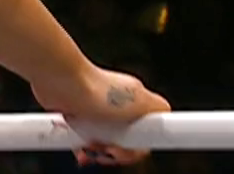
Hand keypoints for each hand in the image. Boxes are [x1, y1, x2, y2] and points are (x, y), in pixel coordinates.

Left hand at [32, 64, 170, 165]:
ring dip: (97, 152)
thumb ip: (160, 109)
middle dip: (115, 152)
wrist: (62, 82)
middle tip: (105, 149)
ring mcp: (96, 112)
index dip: (137, 148)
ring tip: (88, 148)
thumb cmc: (97, 89)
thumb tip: (170, 119)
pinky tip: (78, 149)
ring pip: (103, 142)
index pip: (145, 135)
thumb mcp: (142, 100)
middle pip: (125, 142)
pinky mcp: (77, 115)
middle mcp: (117, 107)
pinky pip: (83, 138)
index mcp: (135, 102)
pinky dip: (81, 147)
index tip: (125, 150)